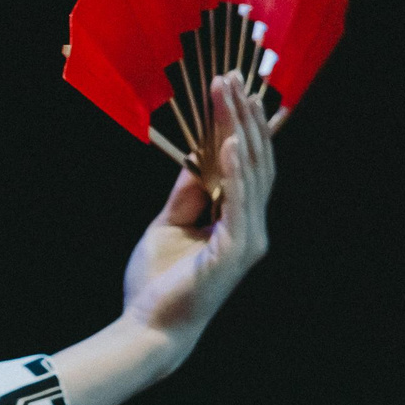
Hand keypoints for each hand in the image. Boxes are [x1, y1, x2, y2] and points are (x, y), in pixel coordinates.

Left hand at [51, 74, 275, 404]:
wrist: (149, 326)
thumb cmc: (159, 280)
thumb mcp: (169, 223)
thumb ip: (188, 192)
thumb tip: (196, 155)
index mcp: (238, 221)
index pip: (247, 164)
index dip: (243, 125)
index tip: (232, 87)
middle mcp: (251, 228)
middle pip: (255, 161)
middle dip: (244, 117)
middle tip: (232, 78)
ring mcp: (247, 240)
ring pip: (251, 175)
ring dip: (239, 132)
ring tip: (230, 96)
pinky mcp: (233, 253)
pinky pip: (239, 205)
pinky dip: (235, 172)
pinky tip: (228, 143)